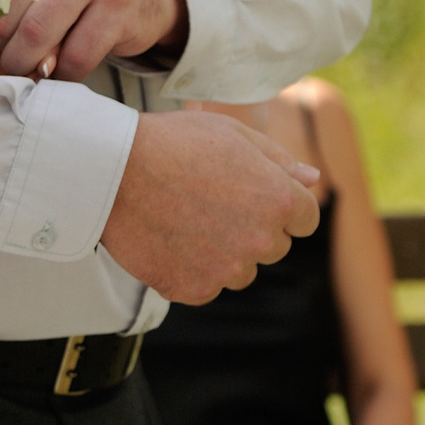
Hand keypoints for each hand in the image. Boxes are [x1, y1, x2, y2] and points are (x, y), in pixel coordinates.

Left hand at [0, 0, 186, 82]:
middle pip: (10, 11)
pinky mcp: (118, 9)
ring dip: (29, 68)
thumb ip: (13, 3)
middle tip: (11, 65)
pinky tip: (64, 72)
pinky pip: (76, 57)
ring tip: (33, 73)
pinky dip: (63, 75)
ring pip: (39, 35)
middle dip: (6, 49)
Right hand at [98, 109, 319, 302]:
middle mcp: (260, 241)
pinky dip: (191, 269)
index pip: (305, 219)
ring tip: (185, 220)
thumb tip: (313, 178)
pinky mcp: (194, 289)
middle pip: (273, 247)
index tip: (250, 195)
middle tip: (210, 202)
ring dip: (223, 253)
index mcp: (279, 199)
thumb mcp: (231, 134)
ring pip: (240, 270)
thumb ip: (278, 160)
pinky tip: (169, 238)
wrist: (110, 170)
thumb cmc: (170, 142)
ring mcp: (226, 270)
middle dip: (251, 229)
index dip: (280, 205)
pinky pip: (205, 286)